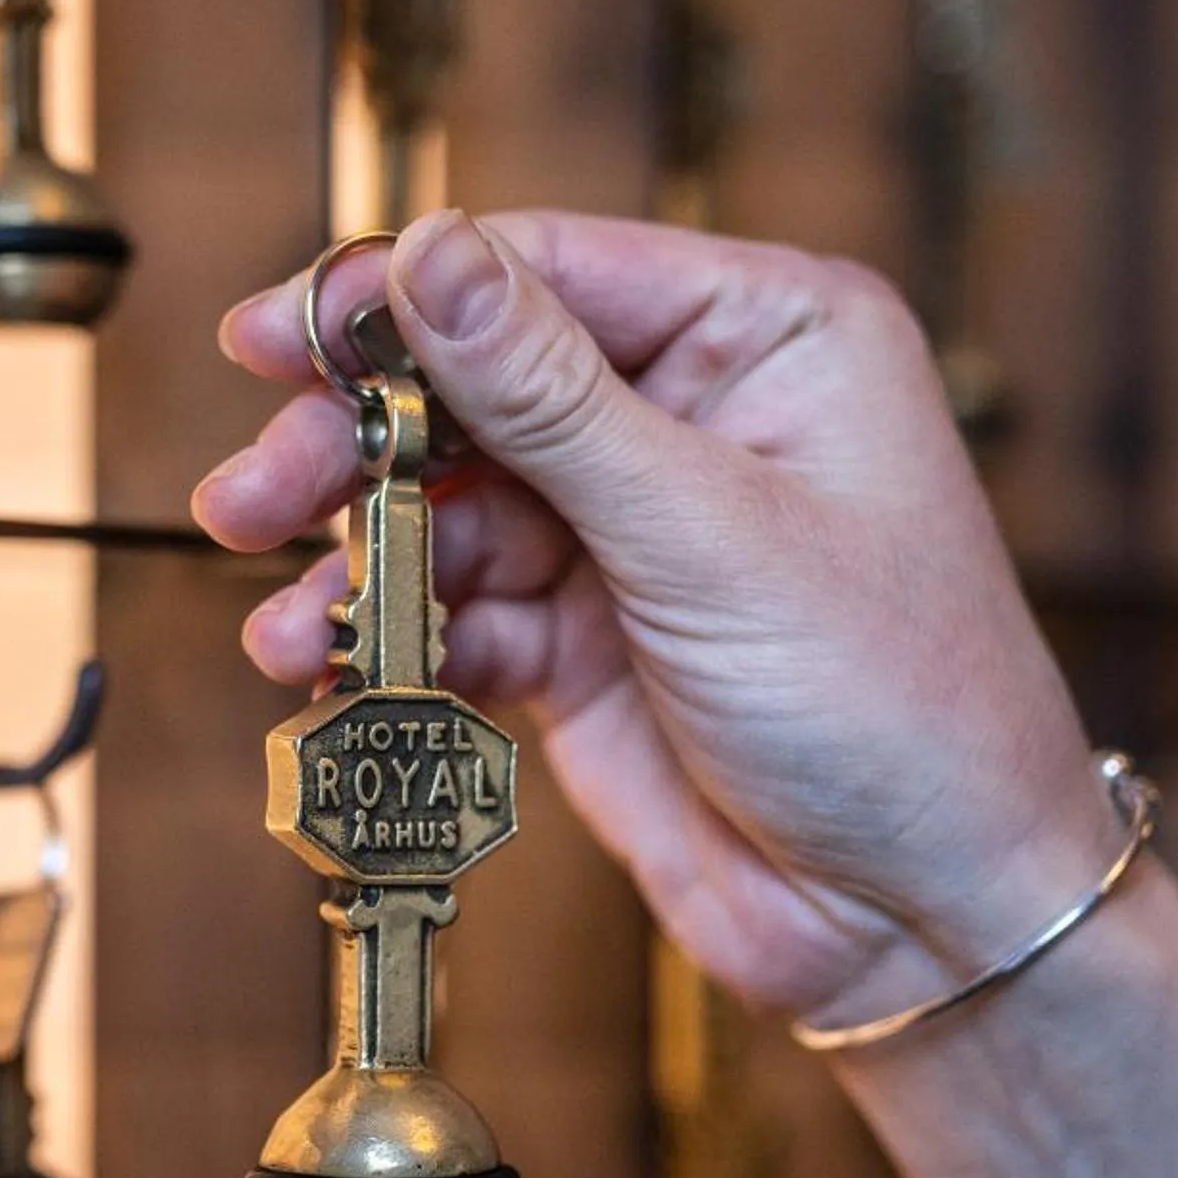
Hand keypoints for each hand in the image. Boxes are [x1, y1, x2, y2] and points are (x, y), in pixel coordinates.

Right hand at [196, 208, 1111, 1022]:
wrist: (927, 924)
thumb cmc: (896, 706)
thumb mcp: (709, 531)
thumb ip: (551, 396)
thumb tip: (428, 254)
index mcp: (765, 337)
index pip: (546, 271)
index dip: (400, 297)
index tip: (277, 336)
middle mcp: (691, 417)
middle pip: (470, 387)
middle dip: (350, 445)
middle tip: (250, 497)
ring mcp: (629, 535)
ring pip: (443, 508)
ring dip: (353, 563)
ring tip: (284, 627)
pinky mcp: (581, 644)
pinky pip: (453, 612)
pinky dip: (389, 642)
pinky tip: (331, 673)